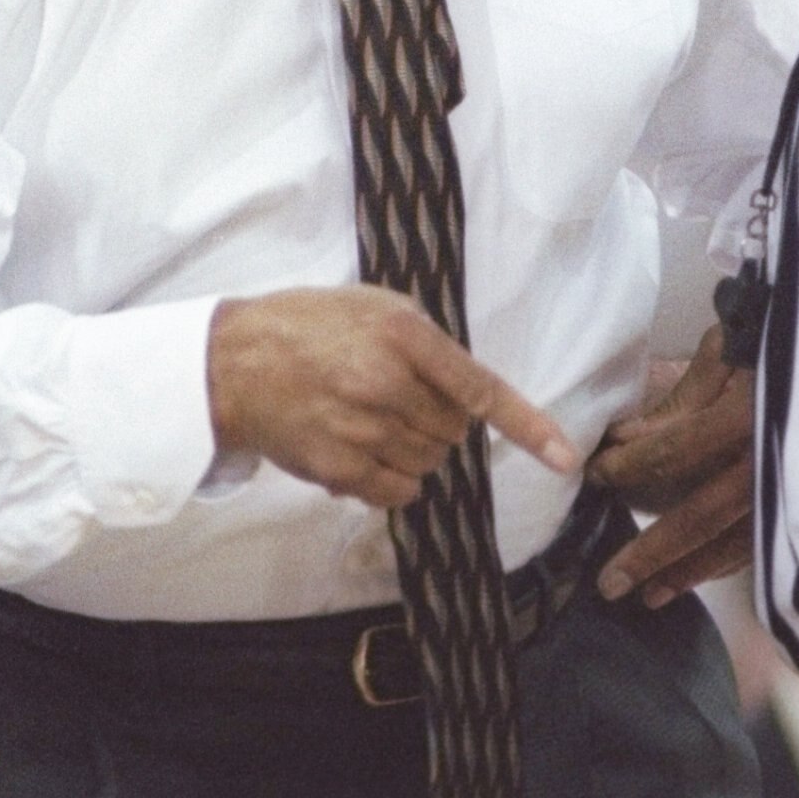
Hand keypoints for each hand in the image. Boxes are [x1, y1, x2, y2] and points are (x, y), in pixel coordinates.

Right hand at [207, 286, 578, 508]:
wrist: (232, 363)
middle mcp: (385, 383)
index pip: (479, 388)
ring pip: (431, 462)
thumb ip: (425, 342)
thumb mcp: (372, 306)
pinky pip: (400, 491)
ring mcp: (361, 430)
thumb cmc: (307, 326)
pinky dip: (395, 479)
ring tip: (371, 420)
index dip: (528, 426)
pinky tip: (363, 451)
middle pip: (455, 431)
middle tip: (396, 397)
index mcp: (400, 335)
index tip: (565, 458)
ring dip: (415, 449)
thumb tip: (467, 390)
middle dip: (439, 420)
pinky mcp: (339, 469)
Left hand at [592, 329, 755, 606]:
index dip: (628, 466)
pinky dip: (731, 563)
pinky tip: (703, 576)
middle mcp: (775, 460)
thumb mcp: (734, 344)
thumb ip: (685, 395)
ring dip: (690, 572)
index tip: (596, 476)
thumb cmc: (788, 331)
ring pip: (737, 543)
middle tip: (610, 584)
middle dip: (652, 554)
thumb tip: (631, 437)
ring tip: (650, 596)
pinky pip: (768, 543)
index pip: (673, 452)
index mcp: (751, 414)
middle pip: (702, 517)